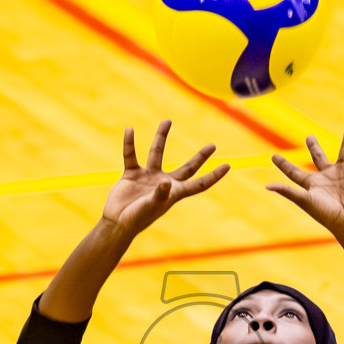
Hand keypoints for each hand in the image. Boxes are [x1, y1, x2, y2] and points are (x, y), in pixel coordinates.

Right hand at [101, 120, 229, 235]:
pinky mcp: (132, 174)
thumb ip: (159, 195)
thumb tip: (166, 182)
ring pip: (157, 153)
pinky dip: (129, 144)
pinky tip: (129, 131)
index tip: (227, 166)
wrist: (116, 222)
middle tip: (213, 146)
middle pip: (187, 167)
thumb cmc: (136, 219)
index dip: (213, 176)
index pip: (199, 184)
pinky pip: (131, 155)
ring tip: (167, 121)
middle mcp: (165, 183)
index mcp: (174, 193)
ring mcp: (148, 177)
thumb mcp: (149, 207)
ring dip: (161, 137)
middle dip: (200, 157)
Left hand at [266, 116, 343, 233]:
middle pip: (318, 157)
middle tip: (309, 137)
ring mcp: (340, 173)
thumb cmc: (325, 214)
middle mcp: (325, 177)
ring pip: (343, 149)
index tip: (273, 157)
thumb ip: (288, 191)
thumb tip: (267, 186)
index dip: (284, 165)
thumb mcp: (304, 201)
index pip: (294, 172)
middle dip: (314, 147)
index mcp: (311, 184)